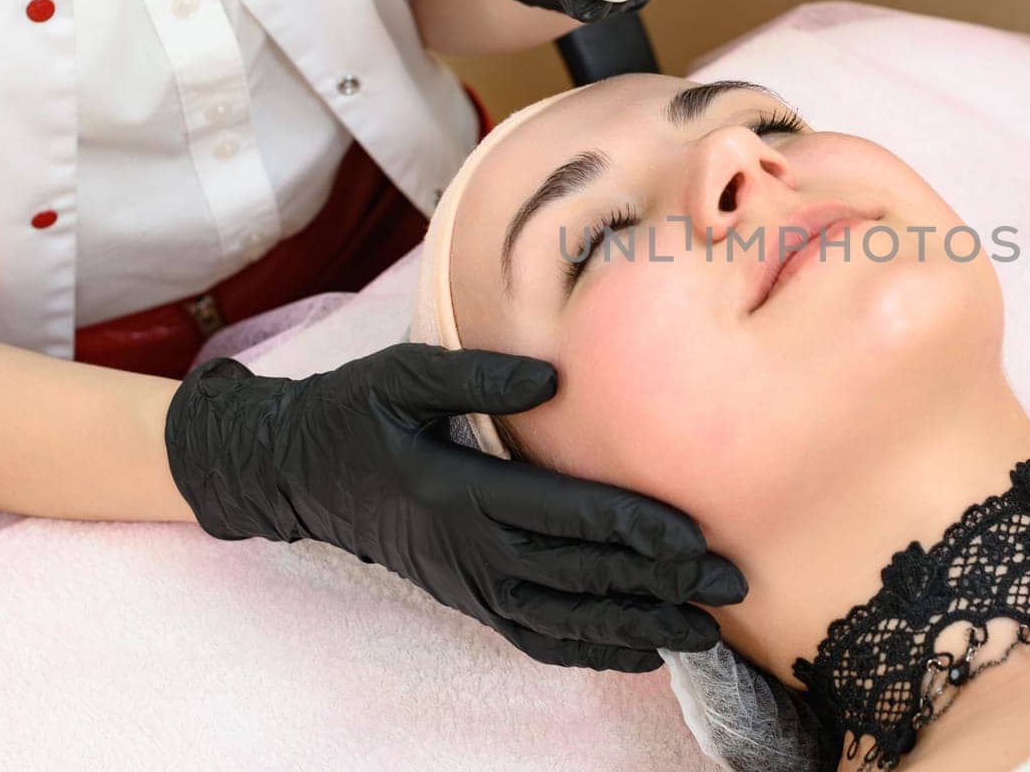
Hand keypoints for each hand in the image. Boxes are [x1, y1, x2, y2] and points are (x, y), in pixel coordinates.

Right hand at [164, 343, 744, 670]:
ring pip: (565, 617)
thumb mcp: (401, 375)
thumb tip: (552, 379)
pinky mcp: (467, 599)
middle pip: (580, 573)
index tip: (693, 537)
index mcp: (460, 489)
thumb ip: (475, 377)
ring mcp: (469, 583)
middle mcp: (471, 549)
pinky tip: (638, 654)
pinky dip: (587, 649)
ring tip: (705, 634)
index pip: (565, 515)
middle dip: (659, 582)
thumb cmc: (356, 412)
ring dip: (638, 625)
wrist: (298, 472)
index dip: (632, 528)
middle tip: (730, 585)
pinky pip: (534, 637)